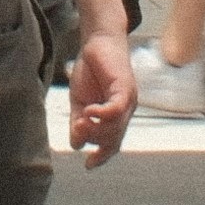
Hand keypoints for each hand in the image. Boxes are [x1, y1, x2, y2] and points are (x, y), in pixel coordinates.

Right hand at [64, 32, 138, 163]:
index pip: (113, 143)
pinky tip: (89, 111)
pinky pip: (116, 109)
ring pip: (115, 127)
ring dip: (96, 129)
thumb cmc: (91, 69)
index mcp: (116, 116)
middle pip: (113, 139)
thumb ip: (78, 122)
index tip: (88, 165)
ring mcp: (128, 100)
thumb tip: (76, 144)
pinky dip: (102, 114)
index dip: (102, 156)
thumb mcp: (79, 100)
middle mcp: (126, 111)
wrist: (98, 40)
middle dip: (94, 140)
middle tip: (78, 129)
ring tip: (81, 120)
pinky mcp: (125, 88)